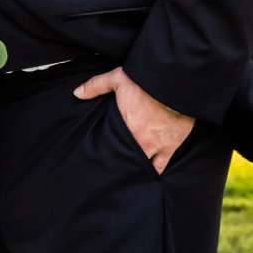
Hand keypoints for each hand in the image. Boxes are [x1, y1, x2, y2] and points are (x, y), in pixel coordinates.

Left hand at [74, 66, 193, 173]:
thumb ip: (96, 86)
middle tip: (113, 165)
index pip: (111, 147)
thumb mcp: (117, 78)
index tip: (101, 153)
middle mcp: (139, 141)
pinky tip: (148, 174)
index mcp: (125, 127)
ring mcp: (156, 147)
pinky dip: (155, 171)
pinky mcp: (171, 147)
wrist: (175, 85)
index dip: (107, 152)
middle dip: (119, 162)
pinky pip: (161, 166)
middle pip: (125, 158)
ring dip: (134, 167)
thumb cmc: (146, 82)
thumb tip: (77, 93)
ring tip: (127, 170)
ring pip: (141, 165)